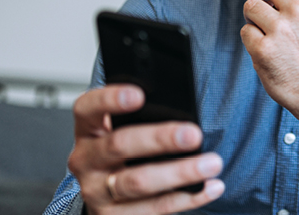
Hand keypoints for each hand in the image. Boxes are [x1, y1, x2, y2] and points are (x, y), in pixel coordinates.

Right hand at [67, 85, 224, 213]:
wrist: (108, 196)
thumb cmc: (125, 153)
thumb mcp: (122, 131)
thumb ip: (143, 119)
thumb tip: (184, 115)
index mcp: (87, 131)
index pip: (88, 108)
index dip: (110, 99)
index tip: (139, 95)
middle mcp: (86, 161)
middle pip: (119, 145)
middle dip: (160, 139)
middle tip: (194, 135)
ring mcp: (97, 192)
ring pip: (138, 182)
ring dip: (180, 172)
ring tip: (212, 163)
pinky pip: (155, 209)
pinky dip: (189, 198)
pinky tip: (210, 187)